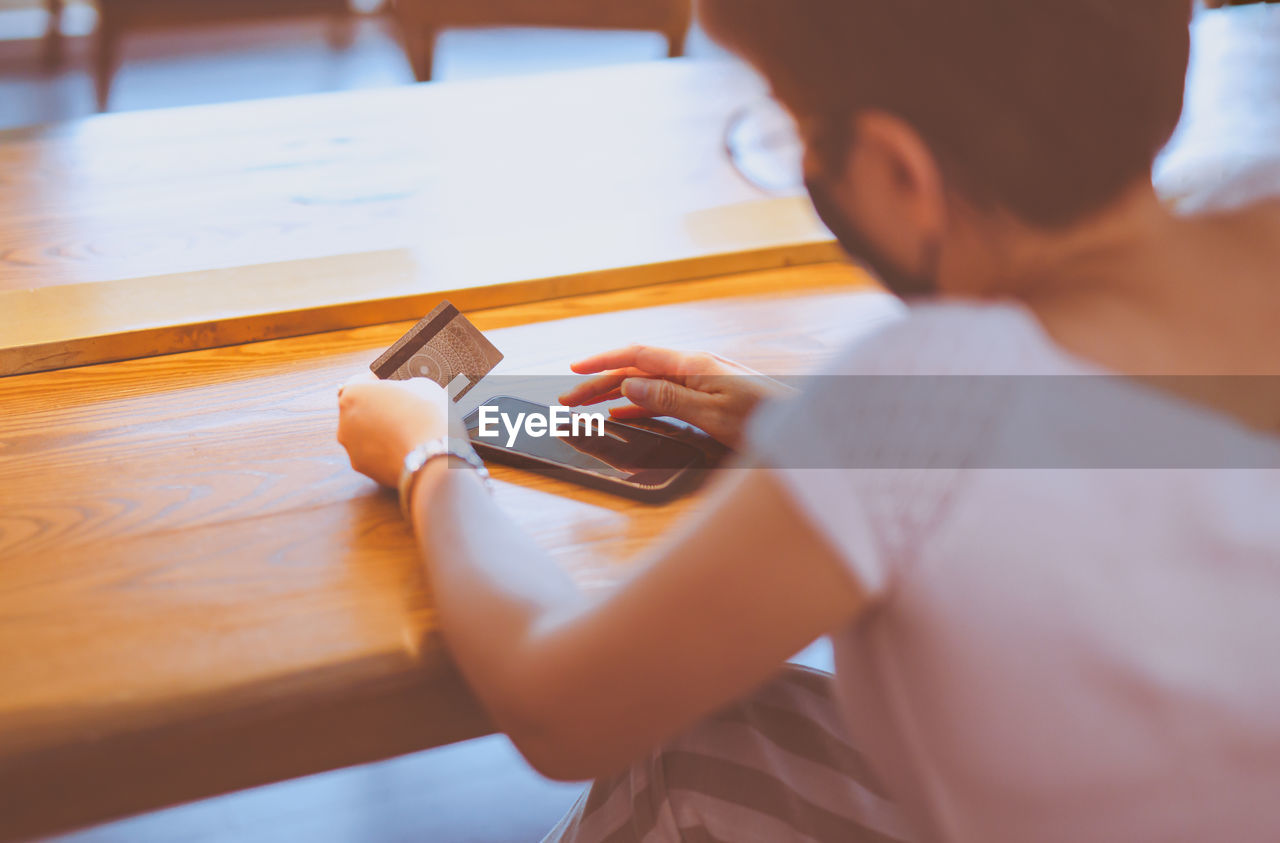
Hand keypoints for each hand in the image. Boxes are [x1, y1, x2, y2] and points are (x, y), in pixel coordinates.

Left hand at [337, 373, 450, 487]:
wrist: (432, 454)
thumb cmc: (426, 415)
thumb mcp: (419, 385)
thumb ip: (402, 386)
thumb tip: (403, 392)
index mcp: (353, 393)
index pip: (359, 382)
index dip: (375, 383)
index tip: (388, 387)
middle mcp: (345, 419)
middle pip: (359, 410)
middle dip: (376, 410)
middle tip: (401, 411)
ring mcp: (351, 445)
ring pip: (363, 434)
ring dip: (378, 432)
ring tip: (404, 433)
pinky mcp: (361, 466)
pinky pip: (371, 454)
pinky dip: (383, 452)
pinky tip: (402, 449)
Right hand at [558, 346, 794, 446]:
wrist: (801, 425)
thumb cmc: (765, 418)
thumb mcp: (713, 412)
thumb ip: (669, 398)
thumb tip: (628, 386)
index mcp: (692, 364)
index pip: (636, 356)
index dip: (602, 362)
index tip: (574, 371)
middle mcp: (693, 368)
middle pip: (635, 371)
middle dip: (599, 383)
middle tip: (568, 399)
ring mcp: (700, 382)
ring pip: (646, 384)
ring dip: (614, 394)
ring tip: (586, 407)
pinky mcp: (708, 398)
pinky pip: (662, 398)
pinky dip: (638, 405)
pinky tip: (623, 415)